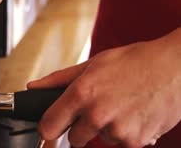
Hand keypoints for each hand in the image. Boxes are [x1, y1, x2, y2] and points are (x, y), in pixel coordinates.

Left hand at [27, 28, 180, 147]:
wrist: (175, 67)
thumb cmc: (135, 61)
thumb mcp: (93, 64)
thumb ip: (59, 79)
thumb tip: (34, 87)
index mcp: (81, 93)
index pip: (49, 127)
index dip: (48, 127)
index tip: (51, 126)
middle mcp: (97, 115)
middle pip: (74, 139)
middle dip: (80, 128)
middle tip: (96, 110)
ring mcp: (118, 130)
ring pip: (100, 140)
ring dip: (106, 129)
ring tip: (120, 106)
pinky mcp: (137, 142)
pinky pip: (121, 144)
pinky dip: (125, 134)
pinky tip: (133, 115)